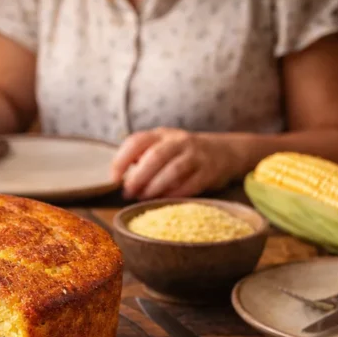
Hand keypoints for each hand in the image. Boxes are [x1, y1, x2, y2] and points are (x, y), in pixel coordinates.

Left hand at [111, 128, 240, 199]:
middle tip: (128, 192)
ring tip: (144, 197)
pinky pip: (190, 184)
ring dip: (155, 187)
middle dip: (138, 177)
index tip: (113, 179)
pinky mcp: (209, 171)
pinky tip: (164, 201)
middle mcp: (178, 141)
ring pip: (173, 170)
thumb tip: (118, 178)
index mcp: (161, 134)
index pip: (137, 141)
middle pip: (155, 156)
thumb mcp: (161, 147)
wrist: (224, 152)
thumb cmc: (181, 154)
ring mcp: (195, 155)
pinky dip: (175, 194)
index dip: (121, 159)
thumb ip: (141, 158)